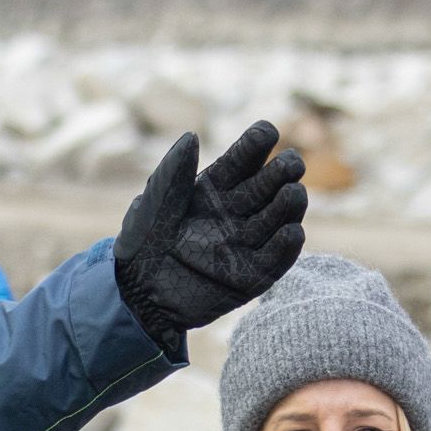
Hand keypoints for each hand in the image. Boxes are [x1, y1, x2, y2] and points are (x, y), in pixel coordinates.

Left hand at [112, 121, 307, 354]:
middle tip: (289, 165)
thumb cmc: (142, 245)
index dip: (258, 142)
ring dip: (291, 202)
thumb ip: (171, 173)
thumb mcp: (151, 206)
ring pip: (282, 215)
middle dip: (284, 169)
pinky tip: (291, 232)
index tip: (265, 133)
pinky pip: (279, 257)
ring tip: (292, 194)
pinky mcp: (255, 275)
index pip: (245, 158)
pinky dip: (288, 245)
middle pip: (271, 182)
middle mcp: (238, 210)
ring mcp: (249, 241)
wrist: (138, 297)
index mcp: (216, 186)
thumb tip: (191, 136)